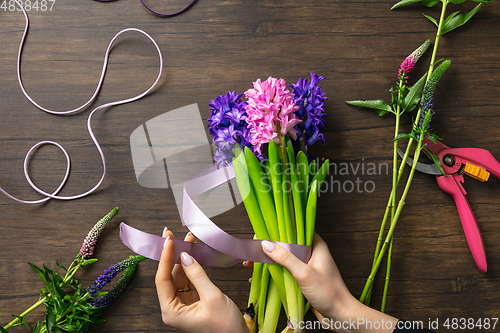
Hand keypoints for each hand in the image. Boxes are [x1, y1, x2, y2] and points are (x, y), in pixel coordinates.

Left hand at [155, 228, 248, 332]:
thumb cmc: (226, 328)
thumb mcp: (212, 298)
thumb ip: (198, 275)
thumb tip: (185, 256)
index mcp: (172, 312)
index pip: (162, 280)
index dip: (165, 259)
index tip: (168, 242)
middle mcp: (175, 308)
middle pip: (169, 276)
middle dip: (173, 255)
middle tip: (172, 235)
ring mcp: (184, 304)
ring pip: (179, 276)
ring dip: (183, 258)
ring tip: (187, 240)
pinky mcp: (194, 300)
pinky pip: (189, 280)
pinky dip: (192, 266)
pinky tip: (193, 253)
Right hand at [261, 233, 397, 332]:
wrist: (340, 316)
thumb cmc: (328, 292)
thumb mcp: (304, 273)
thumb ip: (285, 258)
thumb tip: (266, 245)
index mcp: (316, 246)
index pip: (297, 229)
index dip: (280, 228)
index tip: (264, 228)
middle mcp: (312, 253)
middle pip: (288, 245)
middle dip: (271, 246)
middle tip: (253, 247)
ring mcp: (307, 266)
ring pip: (285, 259)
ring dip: (270, 261)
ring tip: (252, 262)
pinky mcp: (303, 279)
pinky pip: (286, 271)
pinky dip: (274, 272)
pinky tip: (260, 275)